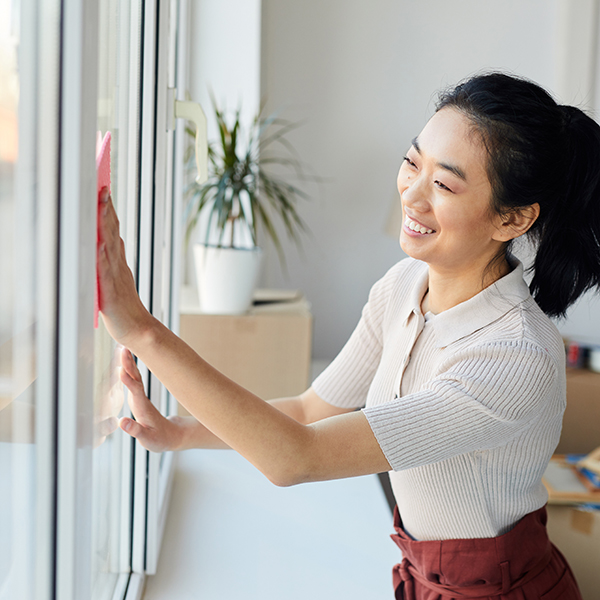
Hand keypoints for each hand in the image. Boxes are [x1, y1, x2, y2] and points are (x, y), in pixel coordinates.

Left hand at [97, 188, 152, 346]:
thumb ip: (113, 261)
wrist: (139, 331)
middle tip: (102, 188)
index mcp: (119, 263)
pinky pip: (107, 273)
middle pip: (112, 233)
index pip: (113, 231)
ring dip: (105, 227)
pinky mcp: (111, 293)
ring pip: (110, 247)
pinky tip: (100, 245)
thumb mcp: (118, 279)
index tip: (103, 189)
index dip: (108, 210)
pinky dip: (104, 258)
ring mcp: (116, 278)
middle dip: (106, 211)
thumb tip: (107, 241)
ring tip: (101, 207)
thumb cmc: (125, 307)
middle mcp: (118, 266)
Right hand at [118, 347, 185, 451]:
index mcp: (143, 408)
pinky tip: (126, 359)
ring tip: (123, 348)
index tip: (121, 370)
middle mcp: (142, 399)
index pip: (135, 391)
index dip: (129, 382)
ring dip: (129, 363)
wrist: (171, 435)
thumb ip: (135, 430)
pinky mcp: (140, 396)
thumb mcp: (147, 439)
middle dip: (129, 364)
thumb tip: (122, 422)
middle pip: (135, 378)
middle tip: (123, 349)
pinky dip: (129, 368)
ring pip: (135, 376)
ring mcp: (141, 396)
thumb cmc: (159, 439)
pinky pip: (134, 378)